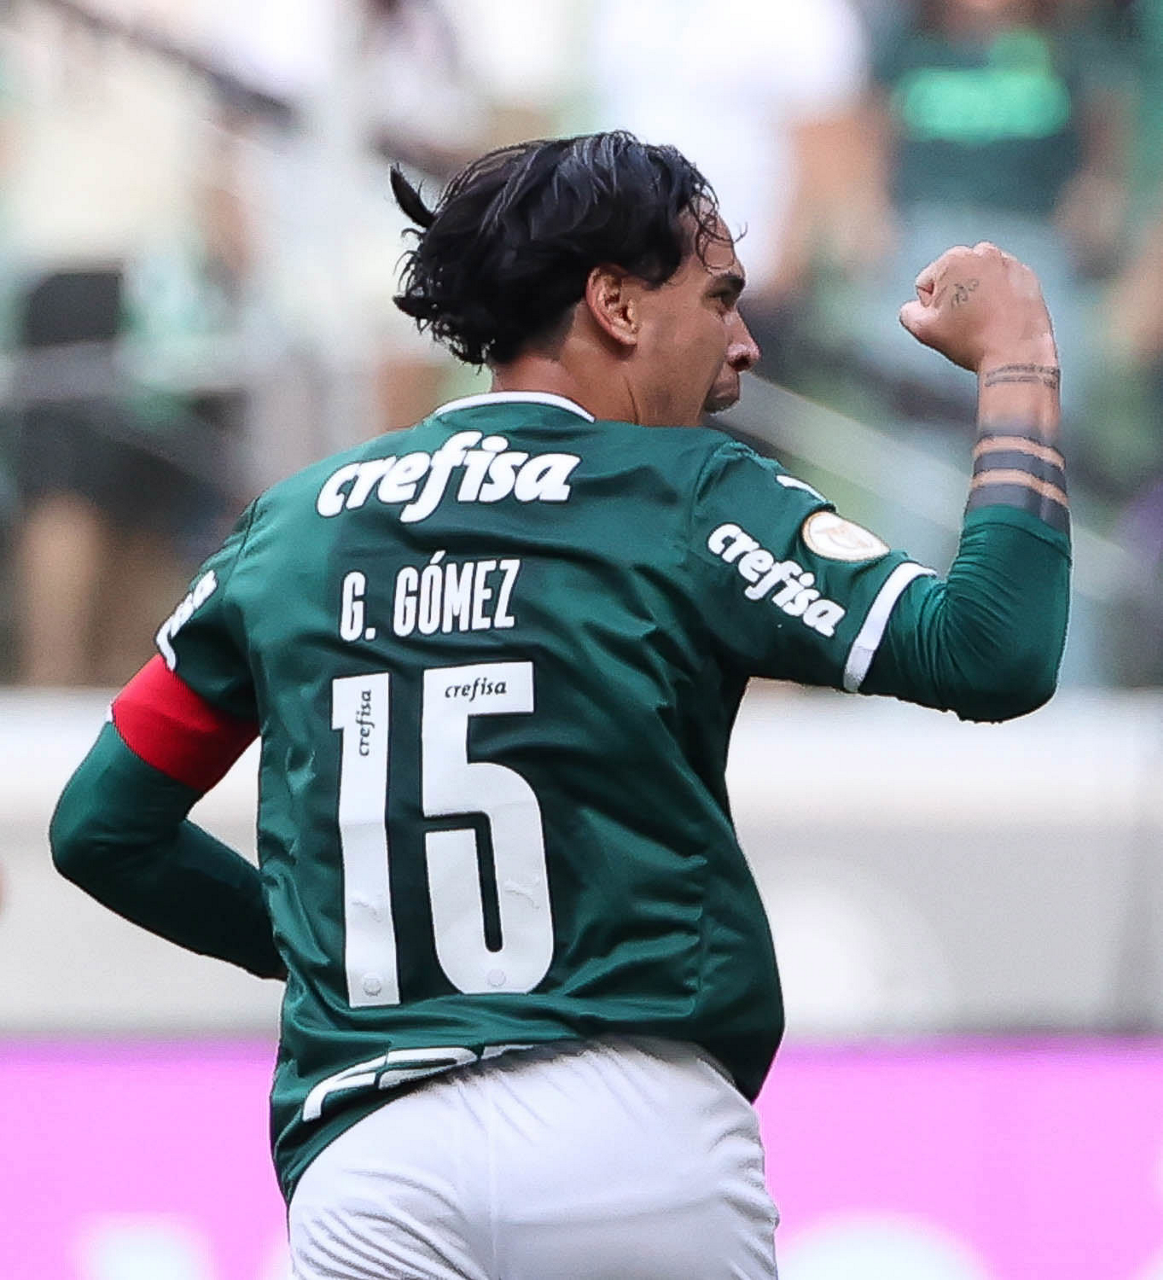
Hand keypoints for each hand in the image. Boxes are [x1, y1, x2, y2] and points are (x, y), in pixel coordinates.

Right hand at [899, 242, 1056, 372]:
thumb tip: (914, 306)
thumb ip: (908, 312)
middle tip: (965, 321)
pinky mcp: (1027, 275)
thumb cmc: (970, 340)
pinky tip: (1001, 317)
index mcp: (953, 259)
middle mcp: (982, 252)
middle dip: (955, 296)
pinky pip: (1003, 284)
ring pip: (980, 279)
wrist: (1015, 352)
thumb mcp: (923, 330)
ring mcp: (1008, 262)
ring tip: (984, 320)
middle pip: (954, 277)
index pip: (926, 284)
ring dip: (978, 294)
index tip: (947, 321)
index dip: (931, 308)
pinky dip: (1000, 297)